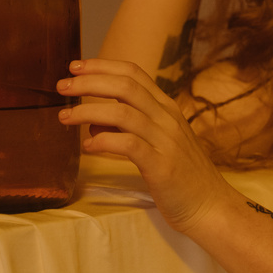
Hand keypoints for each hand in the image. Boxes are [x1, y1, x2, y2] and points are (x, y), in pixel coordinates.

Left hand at [57, 59, 235, 233]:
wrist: (211, 206)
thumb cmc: (181, 175)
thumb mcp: (156, 143)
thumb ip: (127, 128)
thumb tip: (93, 122)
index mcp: (166, 108)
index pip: (133, 73)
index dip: (102, 66)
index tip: (76, 67)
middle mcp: (167, 118)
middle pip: (125, 87)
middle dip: (89, 82)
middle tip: (62, 86)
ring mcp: (166, 140)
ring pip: (122, 113)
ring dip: (88, 111)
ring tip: (65, 118)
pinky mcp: (161, 165)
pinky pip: (129, 145)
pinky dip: (104, 142)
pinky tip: (87, 147)